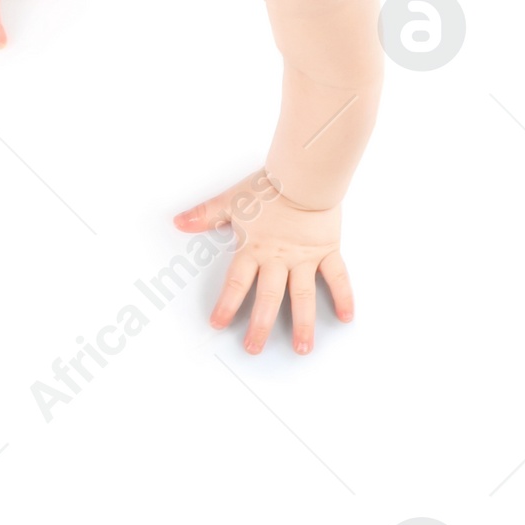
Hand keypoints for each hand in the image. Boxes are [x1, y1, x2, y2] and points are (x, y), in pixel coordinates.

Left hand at [173, 169, 353, 355]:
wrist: (303, 175)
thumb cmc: (268, 186)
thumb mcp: (231, 200)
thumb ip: (206, 214)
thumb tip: (178, 221)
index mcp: (255, 249)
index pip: (237, 283)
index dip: (226, 305)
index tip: (218, 324)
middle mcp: (279, 259)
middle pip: (269, 298)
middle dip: (261, 326)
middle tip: (255, 348)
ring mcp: (305, 258)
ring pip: (303, 296)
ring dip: (303, 324)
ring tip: (303, 349)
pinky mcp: (327, 250)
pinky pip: (337, 277)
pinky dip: (344, 296)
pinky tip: (346, 317)